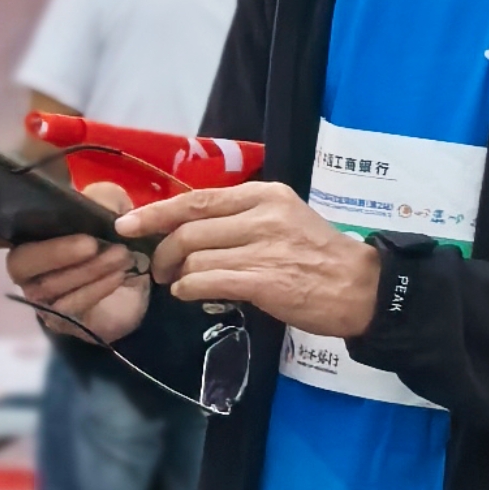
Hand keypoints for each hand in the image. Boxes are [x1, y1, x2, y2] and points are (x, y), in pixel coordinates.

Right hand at [0, 177, 151, 344]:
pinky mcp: (60, 319)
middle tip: (90, 243)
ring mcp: (40, 296)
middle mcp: (26, 266)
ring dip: (88, 269)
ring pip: (48, 286)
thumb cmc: (112, 236)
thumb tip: (94, 202)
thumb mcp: (113, 206)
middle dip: (54, 252)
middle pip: (18, 264)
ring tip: (119, 254)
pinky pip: (69, 307)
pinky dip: (96, 288)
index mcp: (28, 234)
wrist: (138, 279)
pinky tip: (118, 275)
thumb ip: (101, 197)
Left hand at [118, 182, 380, 337]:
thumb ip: (239, 218)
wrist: (360, 287)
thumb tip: (186, 226)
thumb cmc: (317, 256)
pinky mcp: (264, 281)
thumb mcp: (282, 219)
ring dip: (177, 274)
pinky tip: (189, 293)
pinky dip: (189, 289)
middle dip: (163, 251)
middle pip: (188, 229)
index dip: (155, 212)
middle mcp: (262, 216)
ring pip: (194, 257)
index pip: (197, 199)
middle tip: (159, 268)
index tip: (127, 224)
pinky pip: (206, 281)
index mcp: (264, 195)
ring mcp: (263, 248)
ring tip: (177, 283)